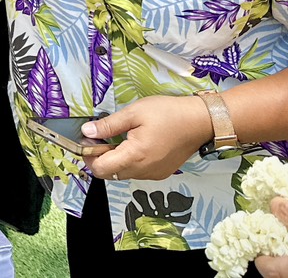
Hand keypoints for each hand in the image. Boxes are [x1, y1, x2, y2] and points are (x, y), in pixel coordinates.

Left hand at [81, 94, 213, 181]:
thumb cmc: (168, 113)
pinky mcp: (161, 173)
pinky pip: (137, 172)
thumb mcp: (134, 113)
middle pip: (110, 174)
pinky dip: (129, 162)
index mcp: (135, 157)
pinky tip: (134, 144)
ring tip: (119, 138)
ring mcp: (153, 174)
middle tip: (101, 137)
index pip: (101, 169)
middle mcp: (143, 171)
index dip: (89, 156)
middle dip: (100, 157)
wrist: (200, 122)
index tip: (88, 140)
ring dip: (115, 160)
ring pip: (123, 174)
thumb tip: (87, 132)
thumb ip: (109, 125)